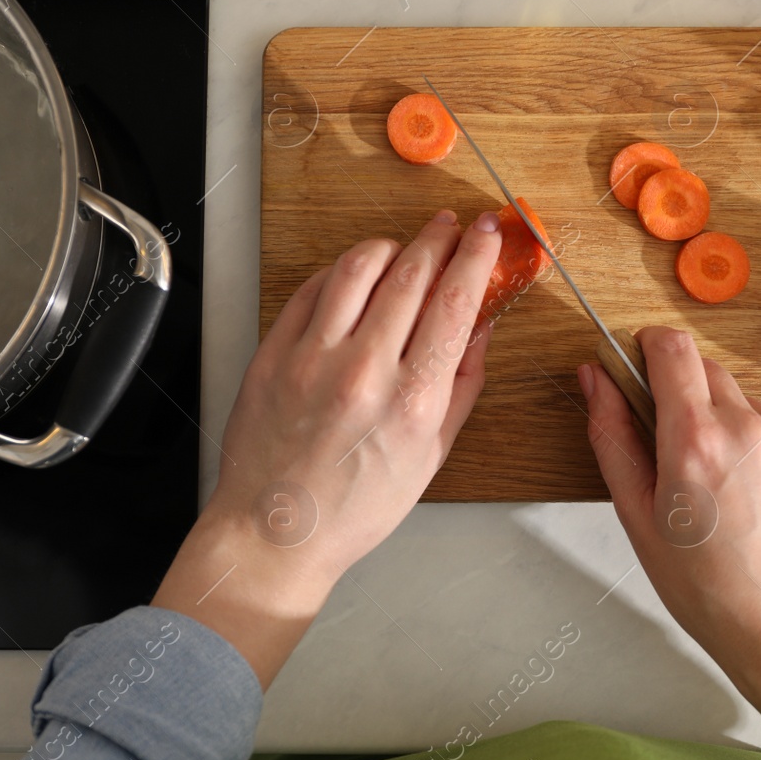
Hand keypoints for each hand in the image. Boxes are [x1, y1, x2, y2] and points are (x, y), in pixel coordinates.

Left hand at [154, 210, 502, 687]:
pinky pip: (312, 289)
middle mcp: (363, 371)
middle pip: (410, 273)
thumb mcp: (431, 454)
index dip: (476, 256)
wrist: (278, 532)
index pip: (454, 302)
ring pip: (357, 267)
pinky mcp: (274, 353)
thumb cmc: (356, 506)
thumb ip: (462, 383)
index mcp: (412, 400)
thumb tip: (481, 325)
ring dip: (389, 246)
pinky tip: (353, 279)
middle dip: (438, 239)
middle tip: (451, 227)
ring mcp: (312, 358)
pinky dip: (339, 273)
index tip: (487, 232)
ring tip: (402, 249)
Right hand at [579, 327, 760, 759]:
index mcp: (695, 439)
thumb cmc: (709, 589)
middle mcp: (748, 425)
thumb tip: (594, 378)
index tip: (638, 366)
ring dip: (722, 424)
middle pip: (704, 369)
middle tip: (672, 452)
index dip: (647, 347)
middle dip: (681, 395)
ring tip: (720, 490)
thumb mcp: (638, 516)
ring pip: (741, 401)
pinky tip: (755, 499)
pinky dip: (758, 448)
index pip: (670, 346)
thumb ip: (611, 435)